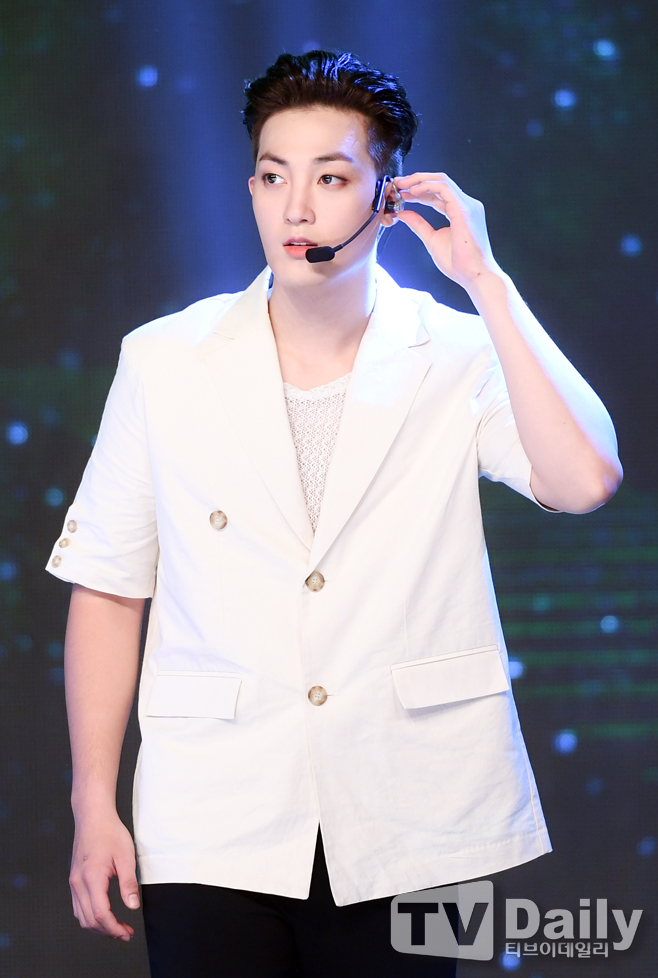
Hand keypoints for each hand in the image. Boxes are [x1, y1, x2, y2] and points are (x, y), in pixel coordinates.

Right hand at [69, 810, 139, 939]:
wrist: (93, 817)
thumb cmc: (110, 832)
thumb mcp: (126, 856)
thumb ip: (129, 883)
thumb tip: (133, 906)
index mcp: (92, 878)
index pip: (101, 914)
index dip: (114, 928)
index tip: (127, 933)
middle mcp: (78, 883)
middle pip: (89, 920)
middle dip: (108, 931)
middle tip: (126, 933)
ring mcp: (74, 882)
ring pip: (82, 917)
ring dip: (99, 926)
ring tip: (117, 926)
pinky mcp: (74, 879)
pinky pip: (78, 907)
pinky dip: (90, 917)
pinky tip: (104, 915)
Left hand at [393, 172, 499, 289]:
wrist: (474, 276)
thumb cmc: (458, 264)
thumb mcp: (432, 239)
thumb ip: (418, 225)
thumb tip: (403, 213)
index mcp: (459, 211)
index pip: (438, 193)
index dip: (418, 191)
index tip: (401, 193)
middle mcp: (465, 204)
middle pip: (439, 182)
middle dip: (416, 180)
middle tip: (398, 184)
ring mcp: (466, 204)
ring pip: (441, 180)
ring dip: (419, 180)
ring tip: (402, 185)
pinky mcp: (464, 208)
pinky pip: (444, 188)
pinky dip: (427, 186)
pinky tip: (413, 192)